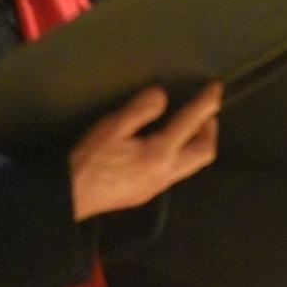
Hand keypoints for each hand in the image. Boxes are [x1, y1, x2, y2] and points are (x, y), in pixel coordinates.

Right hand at [70, 83, 221, 221]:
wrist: (70, 197)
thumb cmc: (89, 160)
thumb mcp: (112, 127)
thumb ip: (140, 110)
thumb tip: (162, 96)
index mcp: (160, 153)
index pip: (192, 123)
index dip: (206, 103)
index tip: (215, 89)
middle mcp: (167, 173)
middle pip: (204, 152)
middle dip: (210, 130)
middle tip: (207, 113)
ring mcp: (159, 186)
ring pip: (193, 165)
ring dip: (197, 143)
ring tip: (191, 127)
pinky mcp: (148, 193)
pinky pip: (178, 172)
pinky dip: (183, 154)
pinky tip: (168, 147)